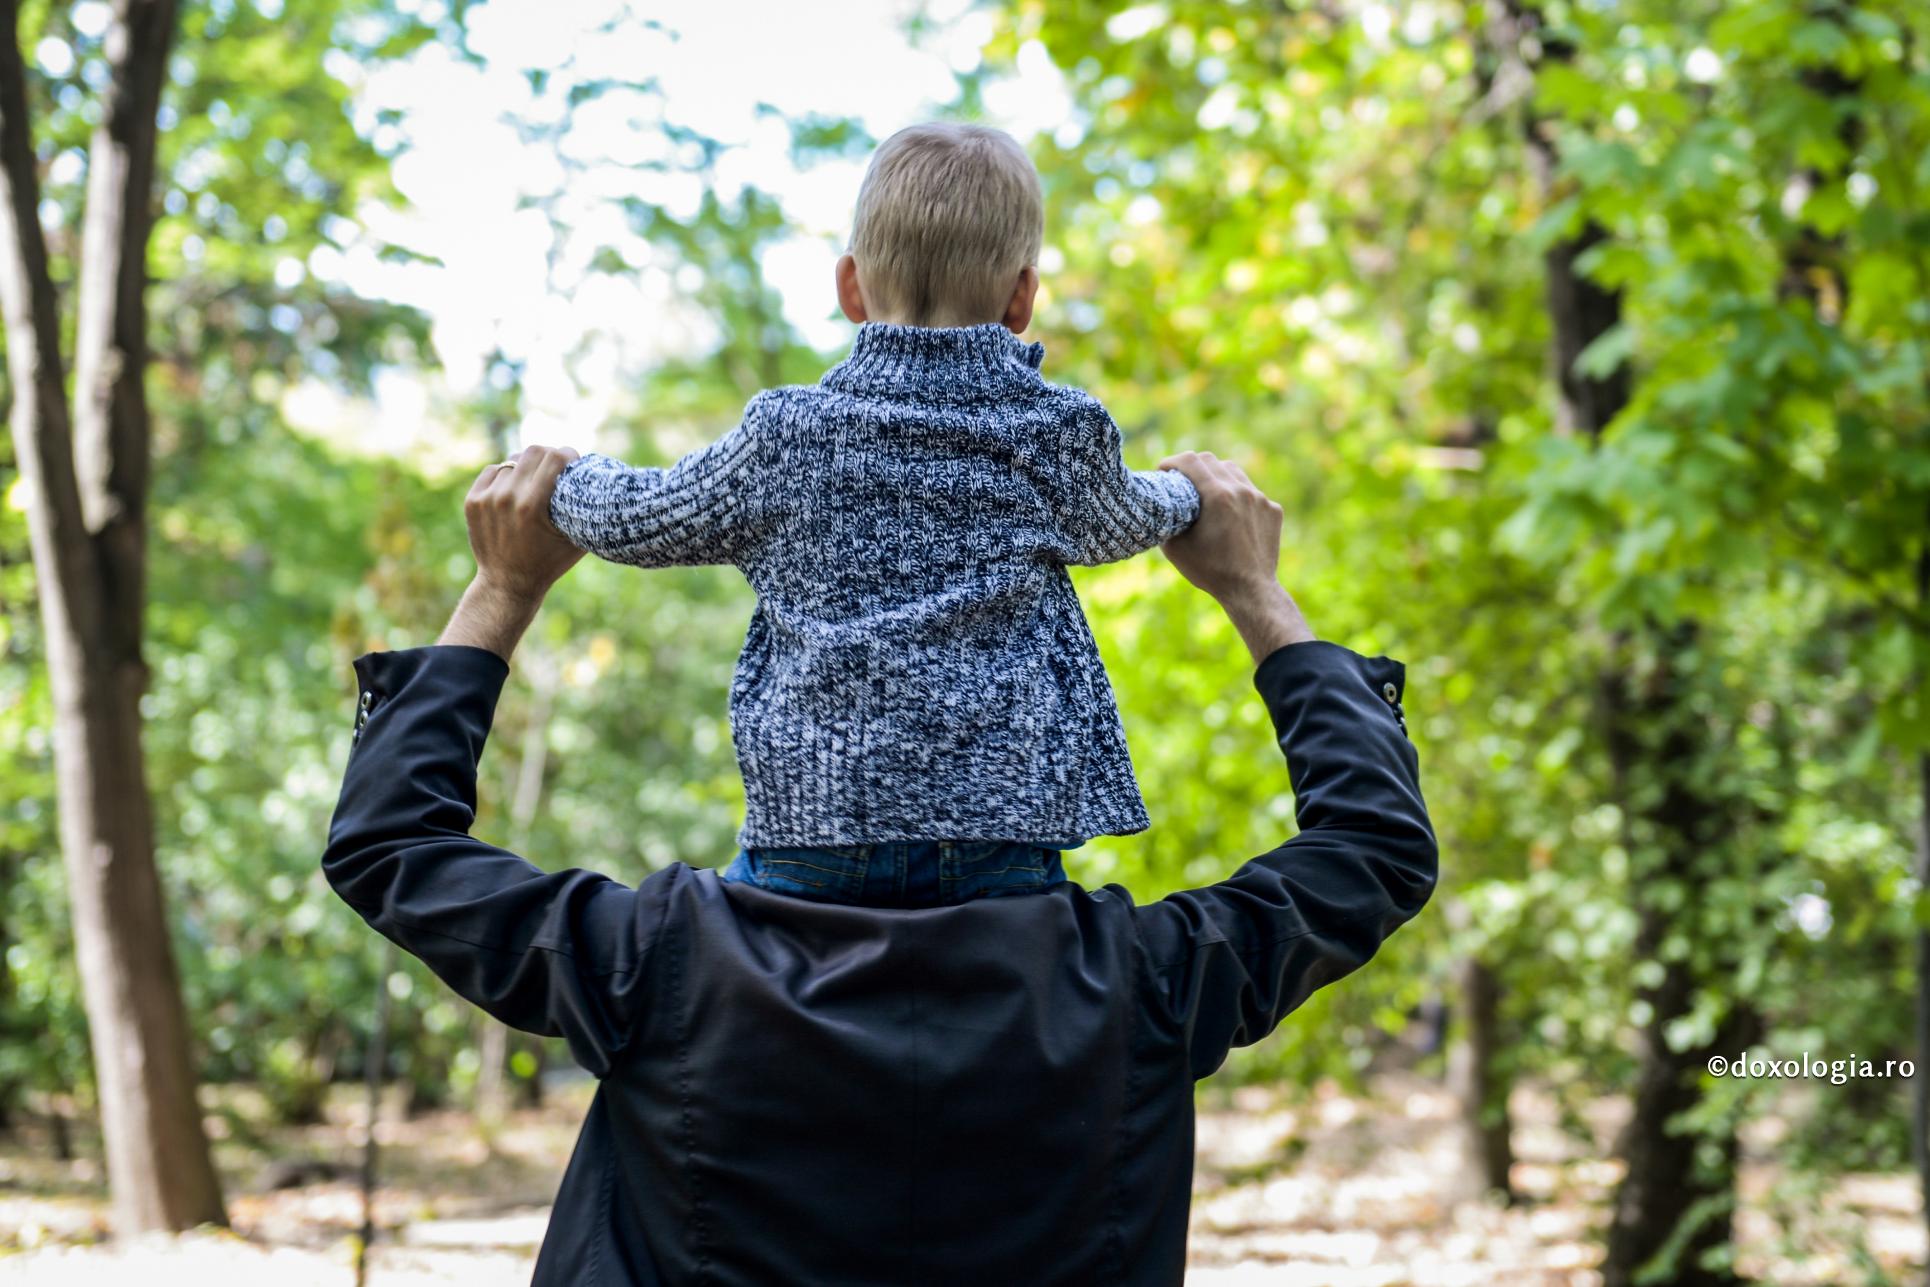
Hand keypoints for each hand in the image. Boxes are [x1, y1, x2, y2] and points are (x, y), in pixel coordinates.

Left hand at [462, 445, 583, 601]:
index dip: (569, 454)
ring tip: (535, 478)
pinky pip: (493, 470)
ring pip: (512, 460)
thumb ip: (588, 511)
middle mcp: (507, 497)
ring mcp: (486, 498)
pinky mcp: (473, 501)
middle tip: (557, 466)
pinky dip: (507, 475)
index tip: (574, 460)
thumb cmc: (550, 562)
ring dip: (527, 466)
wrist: (507, 583)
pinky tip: (515, 487)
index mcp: (532, 505)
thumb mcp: (577, 540)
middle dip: (550, 455)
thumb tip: (603, 484)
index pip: (554, 458)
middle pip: (533, 452)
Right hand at [1156, 451, 1314, 662]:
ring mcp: (1260, 499)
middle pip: (1212, 461)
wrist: (1250, 590)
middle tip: (1181, 480)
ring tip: (1206, 492)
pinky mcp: (1273, 510)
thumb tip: (1159, 509)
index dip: (1172, 462)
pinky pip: (1251, 492)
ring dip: (1216, 476)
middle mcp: (1241, 490)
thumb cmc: (1210, 571)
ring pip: (1234, 472)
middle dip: (1192, 466)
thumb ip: (1166, 521)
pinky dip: (1236, 495)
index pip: (1190, 461)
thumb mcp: (1176, 548)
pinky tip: (1230, 513)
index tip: (1163, 470)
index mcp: (1217, 496)